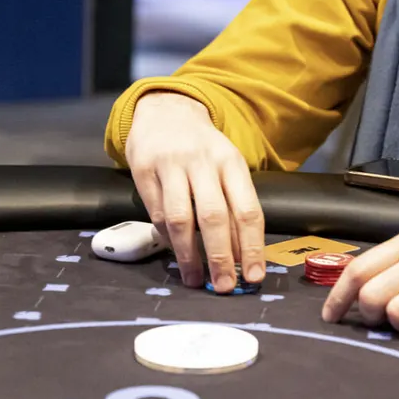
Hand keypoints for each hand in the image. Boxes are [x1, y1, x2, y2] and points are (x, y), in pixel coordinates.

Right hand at [123, 91, 265, 291]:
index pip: (247, 209)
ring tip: (196, 280)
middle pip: (214, 216)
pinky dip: (168, 239)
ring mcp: (171, 166)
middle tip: (225, 286)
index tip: (255, 275)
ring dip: (189, 255)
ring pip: (181, 219)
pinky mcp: (143, 171)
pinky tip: (177, 254)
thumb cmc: (203, 149)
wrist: (165, 112)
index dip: (252, 246)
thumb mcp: (227, 165)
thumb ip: (235, 203)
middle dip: (221, 257)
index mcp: (231, 162)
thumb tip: (243, 255)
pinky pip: (157, 213)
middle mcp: (203, 162)